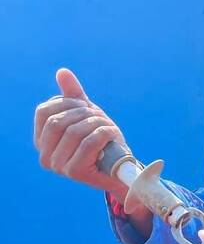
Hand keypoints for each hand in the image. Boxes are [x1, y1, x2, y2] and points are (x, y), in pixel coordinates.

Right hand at [34, 68, 128, 196]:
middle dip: (82, 113)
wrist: (122, 170)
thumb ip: (73, 95)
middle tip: (100, 116)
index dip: (65, 102)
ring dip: (97, 123)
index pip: (43, 112)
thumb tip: (63, 72)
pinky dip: (105, 133)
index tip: (85, 105)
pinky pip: (89, 143)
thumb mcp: (87, 115)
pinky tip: (113, 134)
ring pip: (75, 131)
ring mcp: (58, 166)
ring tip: (110, 127)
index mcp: (42, 141)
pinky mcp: (75, 172)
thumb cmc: (103, 142)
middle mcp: (46, 156)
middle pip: (58, 121)